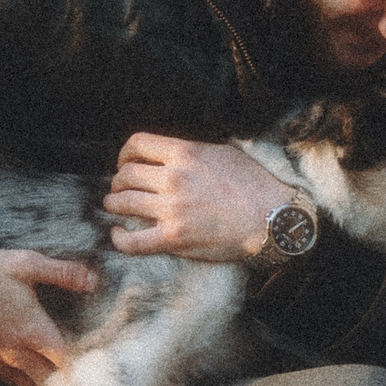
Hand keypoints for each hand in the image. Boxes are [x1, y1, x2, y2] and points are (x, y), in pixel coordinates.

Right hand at [0, 248, 96, 385]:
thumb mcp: (25, 264)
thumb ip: (62, 273)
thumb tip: (94, 279)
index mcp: (33, 332)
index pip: (66, 362)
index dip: (82, 366)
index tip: (95, 365)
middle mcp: (17, 353)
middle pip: (48, 381)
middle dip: (66, 383)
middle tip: (83, 383)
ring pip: (28, 385)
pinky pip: (8, 380)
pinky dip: (23, 383)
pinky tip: (30, 378)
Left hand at [104, 132, 292, 260]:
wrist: (271, 217)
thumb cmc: (253, 184)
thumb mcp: (223, 152)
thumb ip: (192, 151)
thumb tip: (172, 153)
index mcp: (185, 153)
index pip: (137, 144)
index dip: (125, 153)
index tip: (125, 162)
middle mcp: (174, 178)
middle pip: (126, 174)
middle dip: (118, 180)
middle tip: (121, 187)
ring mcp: (172, 209)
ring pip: (123, 202)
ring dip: (114, 204)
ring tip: (115, 206)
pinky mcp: (174, 238)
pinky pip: (133, 241)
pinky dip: (119, 238)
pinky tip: (119, 233)